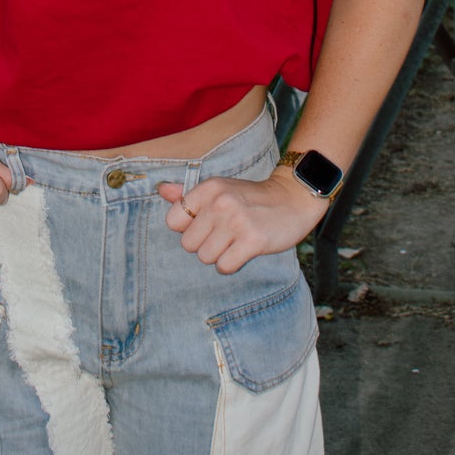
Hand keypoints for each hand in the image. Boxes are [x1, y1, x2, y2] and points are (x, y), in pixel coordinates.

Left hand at [157, 168, 326, 274]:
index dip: (187, 228)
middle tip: (225, 235)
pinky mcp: (252, 240)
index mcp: (209, 188)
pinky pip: (224, 266)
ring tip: (235, 241)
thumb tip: (161, 190)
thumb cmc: (251, 198)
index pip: (173, 221)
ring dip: (219, 255)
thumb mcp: (220, 188)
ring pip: (205, 257)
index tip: (206, 225)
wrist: (292, 199)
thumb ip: (189, 194)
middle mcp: (220, 202)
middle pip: (188, 244)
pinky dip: (231, 264)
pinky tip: (243, 251)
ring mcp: (236, 221)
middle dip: (204, 244)